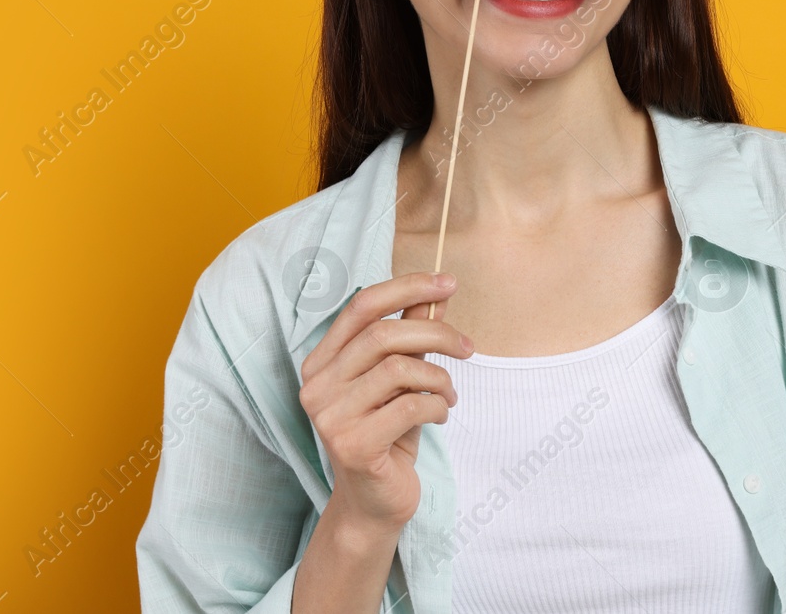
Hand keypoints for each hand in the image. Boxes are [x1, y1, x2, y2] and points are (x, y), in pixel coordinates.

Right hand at [298, 271, 473, 530]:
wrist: (375, 502)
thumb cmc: (388, 433)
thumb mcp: (400, 379)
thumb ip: (411, 336)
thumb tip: (436, 293)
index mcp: (322, 361)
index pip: (362, 307)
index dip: (407, 288)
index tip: (448, 282)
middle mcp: (317, 386)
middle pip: (383, 336)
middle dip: (436, 334)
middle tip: (468, 348)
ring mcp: (330, 417)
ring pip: (399, 370)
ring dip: (439, 379)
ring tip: (449, 395)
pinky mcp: (353, 446)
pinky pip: (410, 407)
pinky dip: (437, 406)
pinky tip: (440, 416)